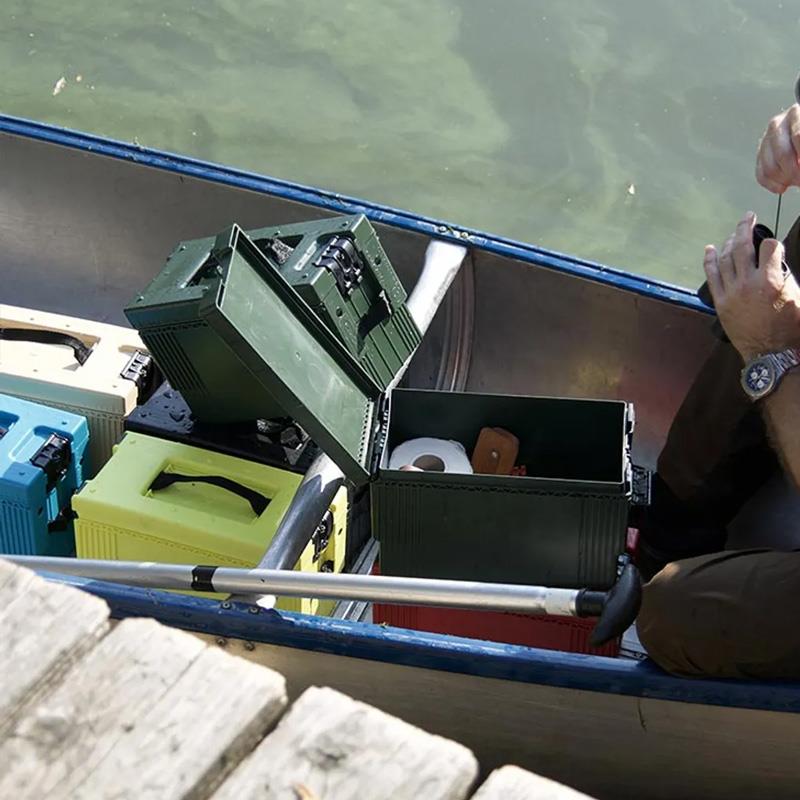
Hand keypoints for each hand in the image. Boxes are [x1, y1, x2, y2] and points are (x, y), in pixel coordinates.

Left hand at [703, 212, 799, 360]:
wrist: (771, 353)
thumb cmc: (790, 326)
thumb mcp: (797, 296)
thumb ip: (785, 275)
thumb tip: (775, 261)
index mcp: (772, 280)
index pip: (770, 246)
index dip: (773, 242)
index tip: (773, 246)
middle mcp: (748, 282)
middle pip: (743, 246)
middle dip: (745, 227)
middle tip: (747, 216)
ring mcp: (731, 292)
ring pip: (726, 259)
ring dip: (729, 242)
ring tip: (734, 234)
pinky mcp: (720, 302)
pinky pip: (712, 276)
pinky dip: (710, 260)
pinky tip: (710, 249)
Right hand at [756, 105, 799, 192]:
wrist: (798, 138)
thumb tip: (799, 164)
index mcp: (795, 114)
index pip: (798, 136)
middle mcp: (777, 125)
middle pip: (783, 155)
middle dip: (796, 172)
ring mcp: (765, 141)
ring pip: (770, 168)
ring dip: (786, 180)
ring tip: (796, 180)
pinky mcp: (759, 156)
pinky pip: (761, 176)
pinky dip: (773, 185)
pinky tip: (784, 185)